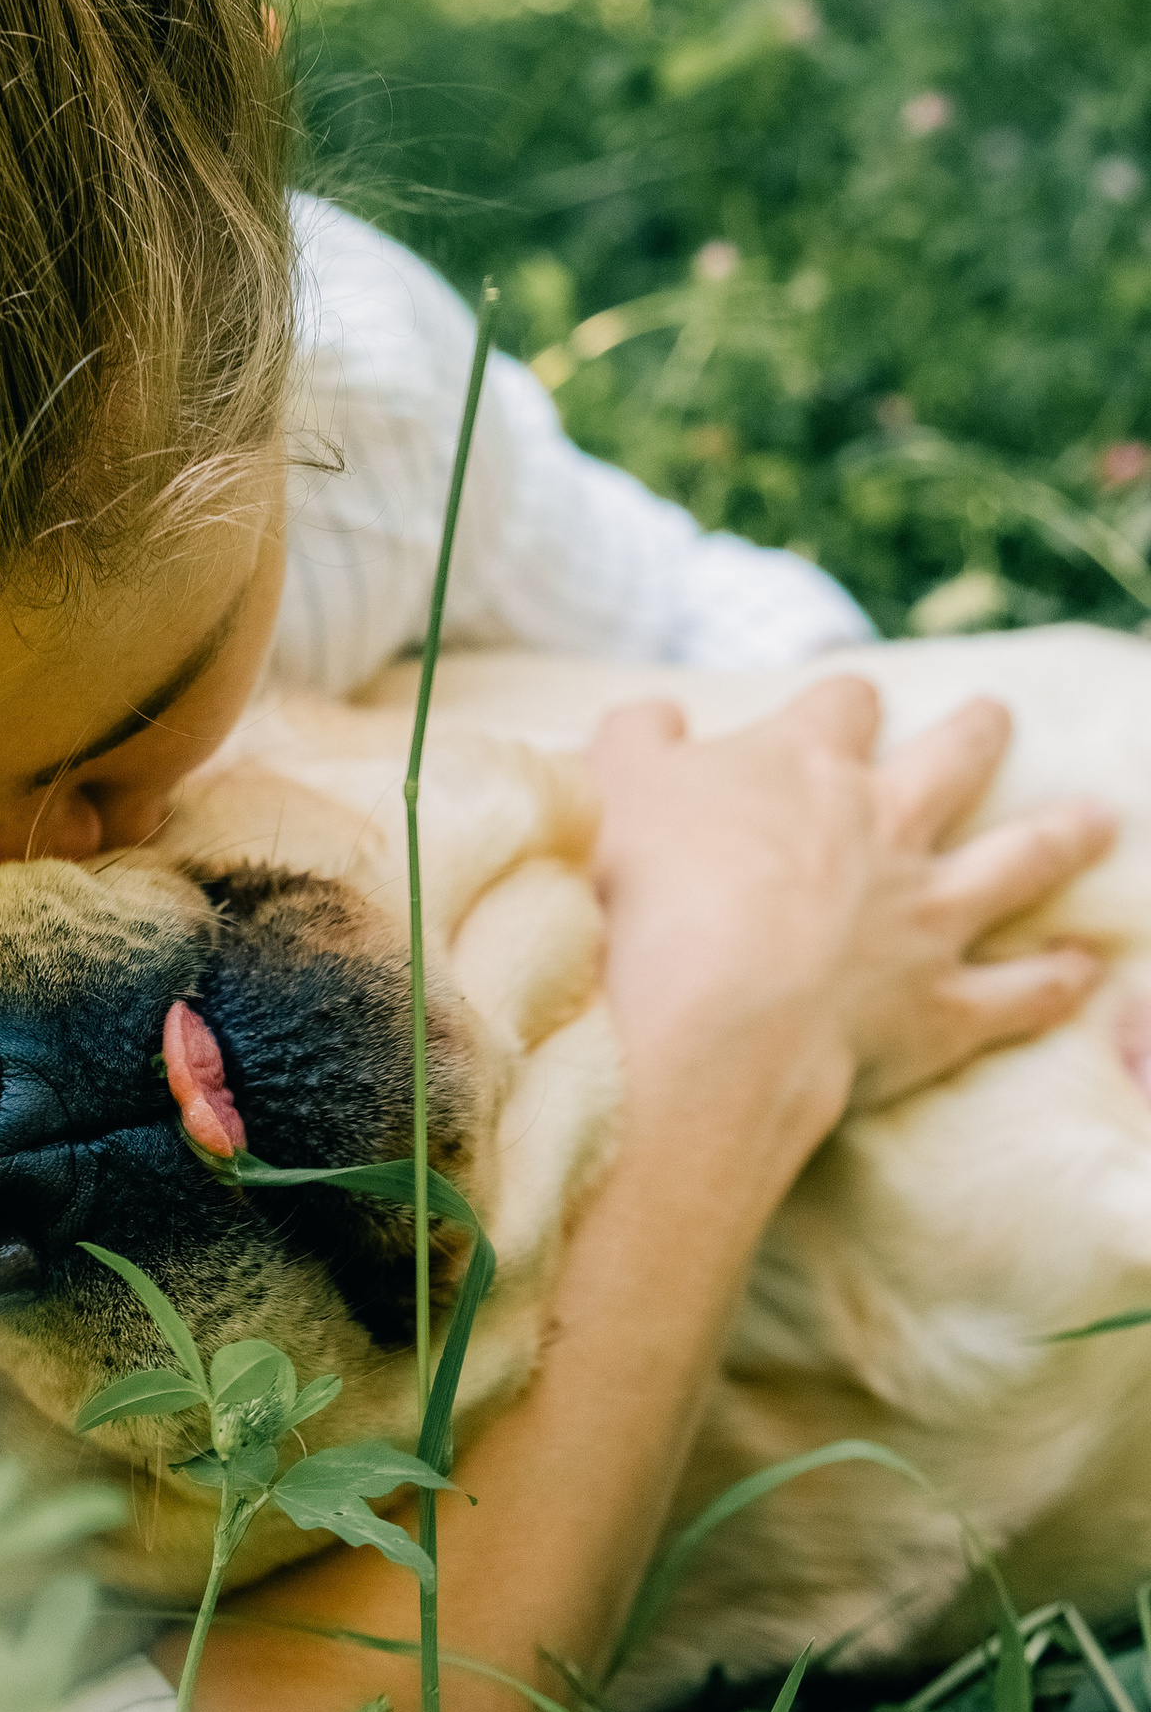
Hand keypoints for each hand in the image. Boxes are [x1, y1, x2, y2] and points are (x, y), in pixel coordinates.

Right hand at [589, 678, 1111, 1143]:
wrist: (706, 1007)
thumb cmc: (642, 889)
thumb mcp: (609, 786)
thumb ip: (635, 739)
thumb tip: (658, 713)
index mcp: (800, 765)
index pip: (839, 706)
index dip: (843, 704)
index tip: (845, 705)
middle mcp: (880, 826)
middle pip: (951, 761)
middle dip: (976, 735)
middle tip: (996, 716)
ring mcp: (921, 915)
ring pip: (1013, 862)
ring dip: (1062, 838)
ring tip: (1101, 819)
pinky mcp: (937, 1006)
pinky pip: (1016, 993)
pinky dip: (1054, 982)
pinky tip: (1086, 968)